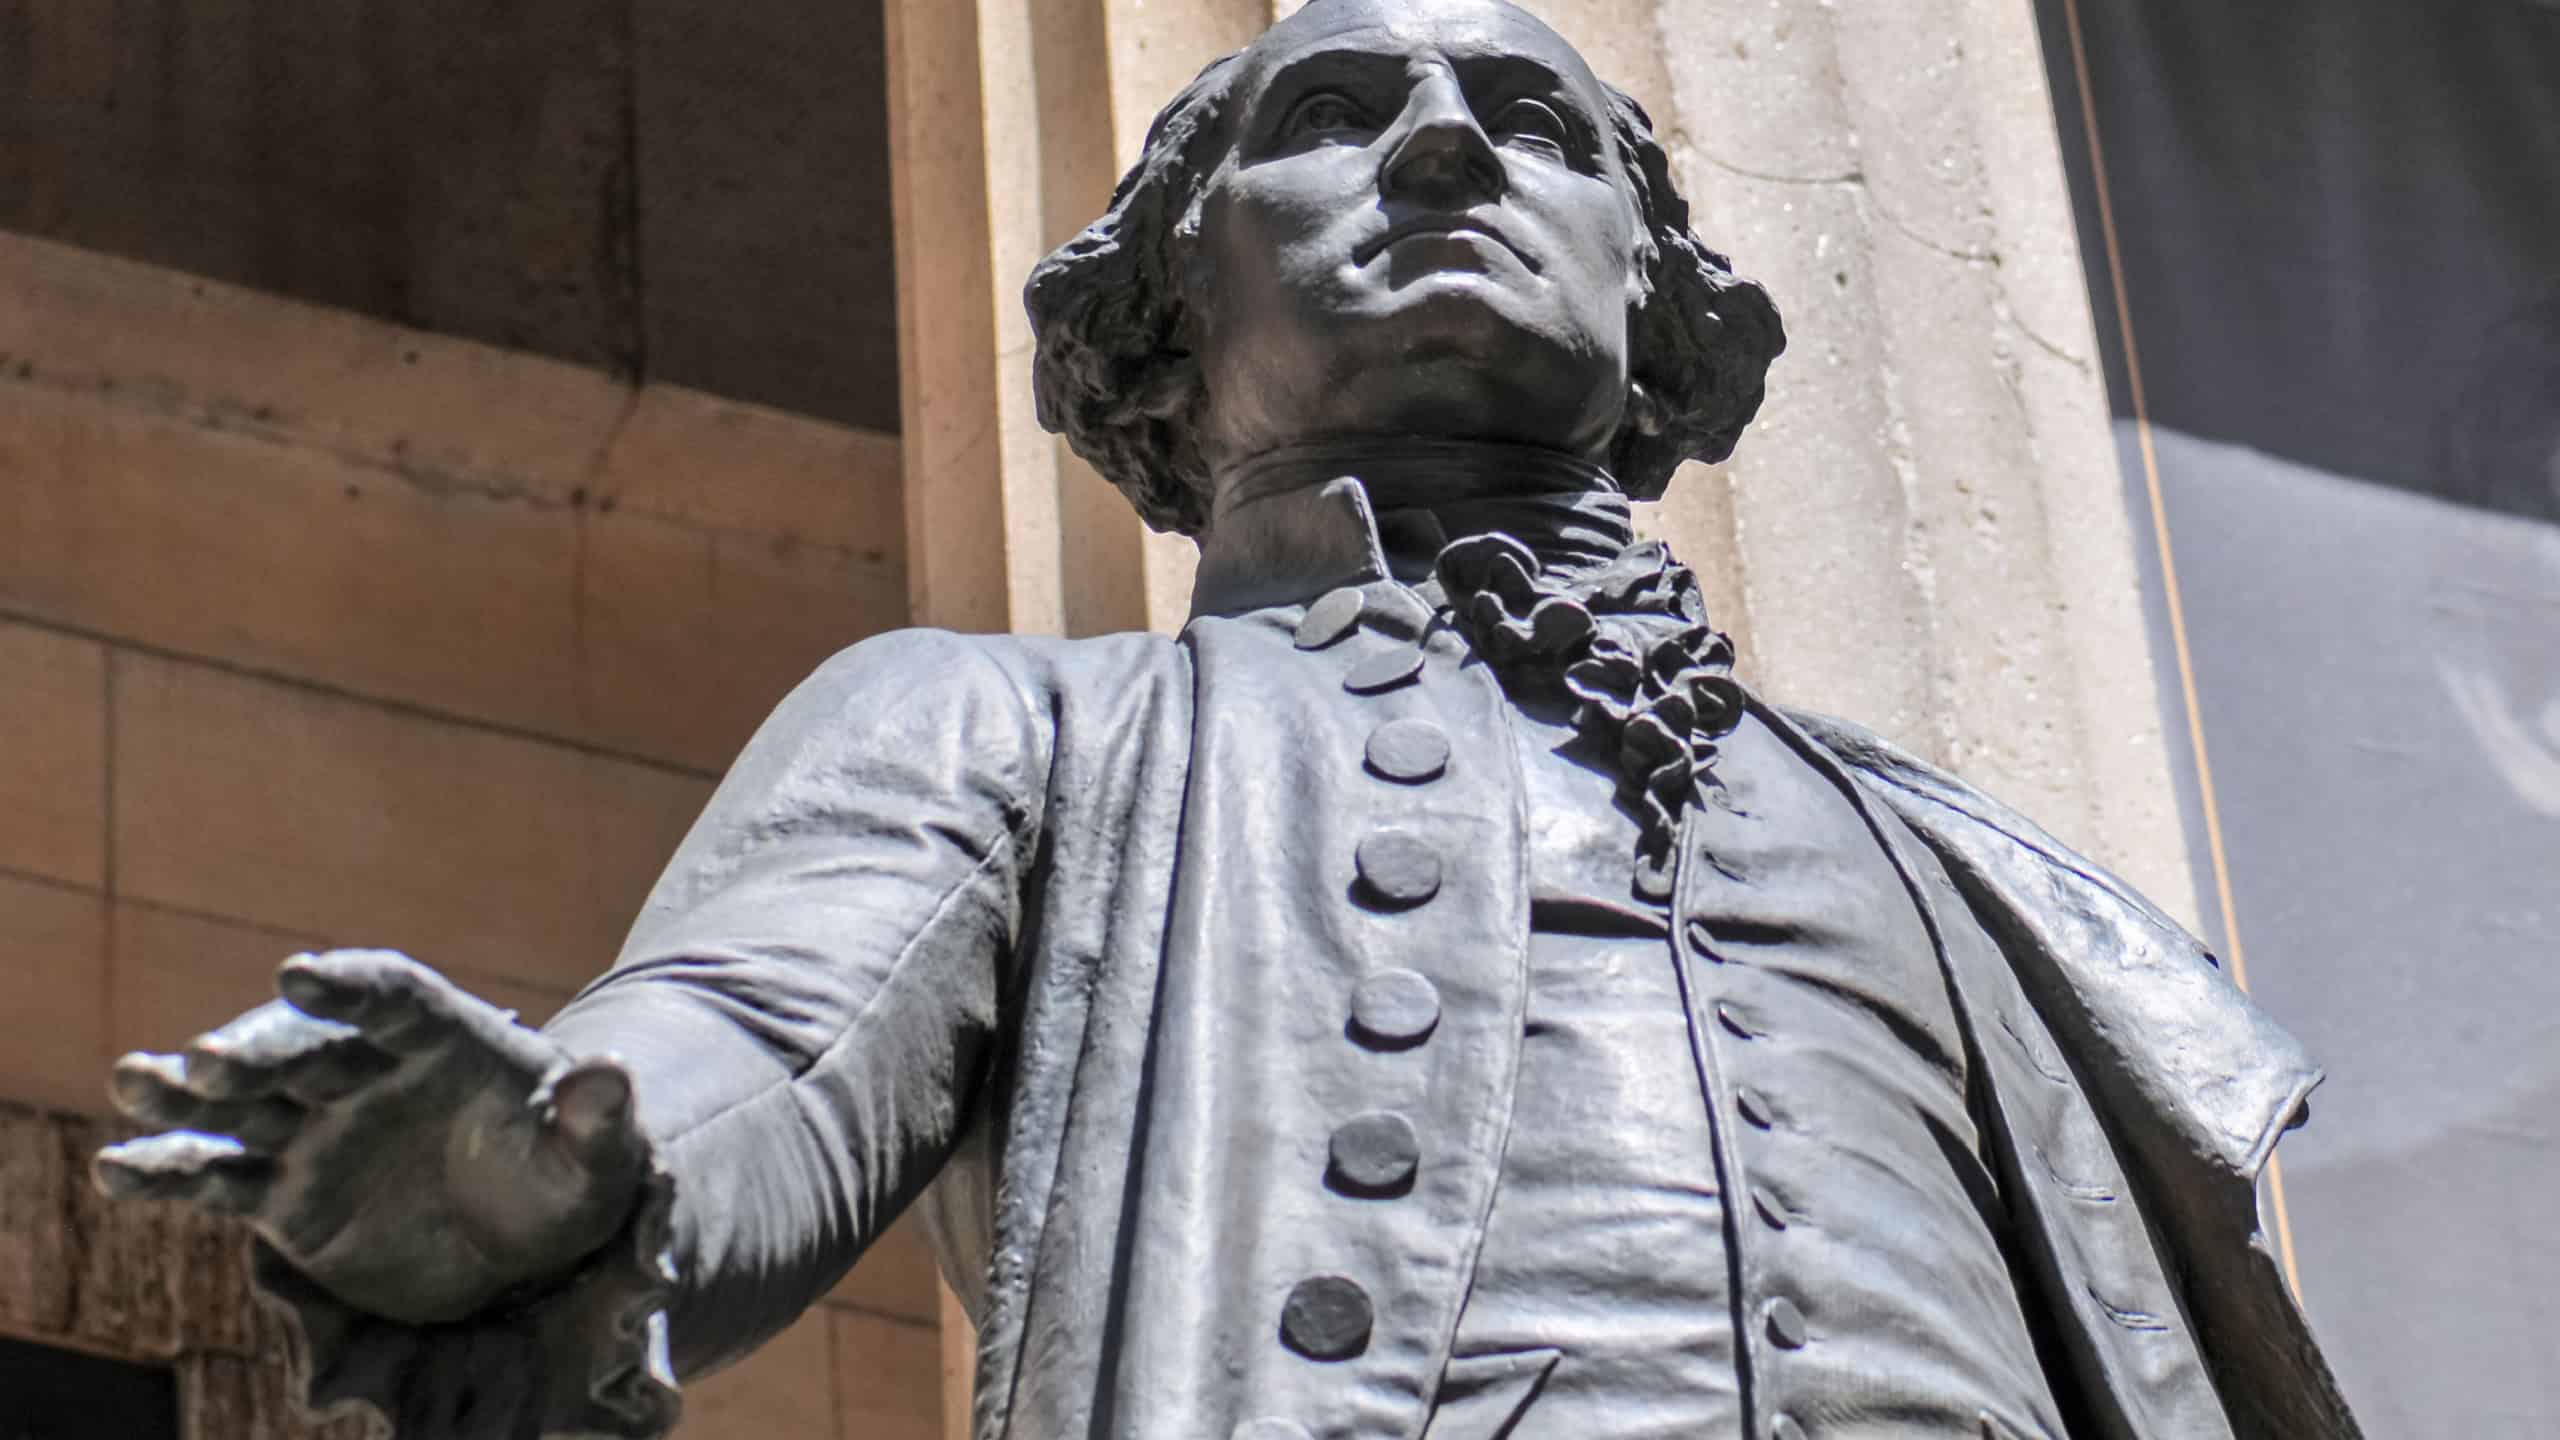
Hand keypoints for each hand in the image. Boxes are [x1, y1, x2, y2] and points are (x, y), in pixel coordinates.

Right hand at [95, 950, 646, 1325]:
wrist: (532, 1243)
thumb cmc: (571, 1180)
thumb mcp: (600, 1156)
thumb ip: (596, 1118)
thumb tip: (608, 1074)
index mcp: (448, 1040)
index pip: (397, 996)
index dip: (350, 985)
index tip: (301, 973)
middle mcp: (370, 1075)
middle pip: (305, 1049)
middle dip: (258, 1052)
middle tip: (211, 1064)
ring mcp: (321, 1131)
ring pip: (244, 1106)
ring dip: (189, 1095)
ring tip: (135, 1083)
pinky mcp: (287, 1196)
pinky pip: (221, 1179)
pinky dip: (171, 1173)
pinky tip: (119, 1170)